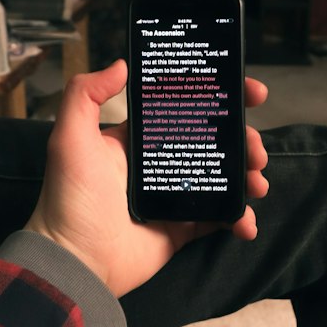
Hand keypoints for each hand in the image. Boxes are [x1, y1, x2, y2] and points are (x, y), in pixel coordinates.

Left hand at [24, 59, 269, 296]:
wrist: (75, 261)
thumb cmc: (70, 199)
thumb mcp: (69, 139)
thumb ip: (85, 95)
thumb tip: (121, 65)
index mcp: (138, 139)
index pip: (186, 108)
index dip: (220, 97)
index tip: (251, 93)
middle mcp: (158, 163)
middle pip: (213, 141)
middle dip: (244, 140)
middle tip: (255, 148)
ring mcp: (173, 196)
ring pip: (223, 177)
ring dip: (248, 175)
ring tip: (257, 181)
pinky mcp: (182, 228)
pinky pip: (220, 218)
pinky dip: (240, 218)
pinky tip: (246, 220)